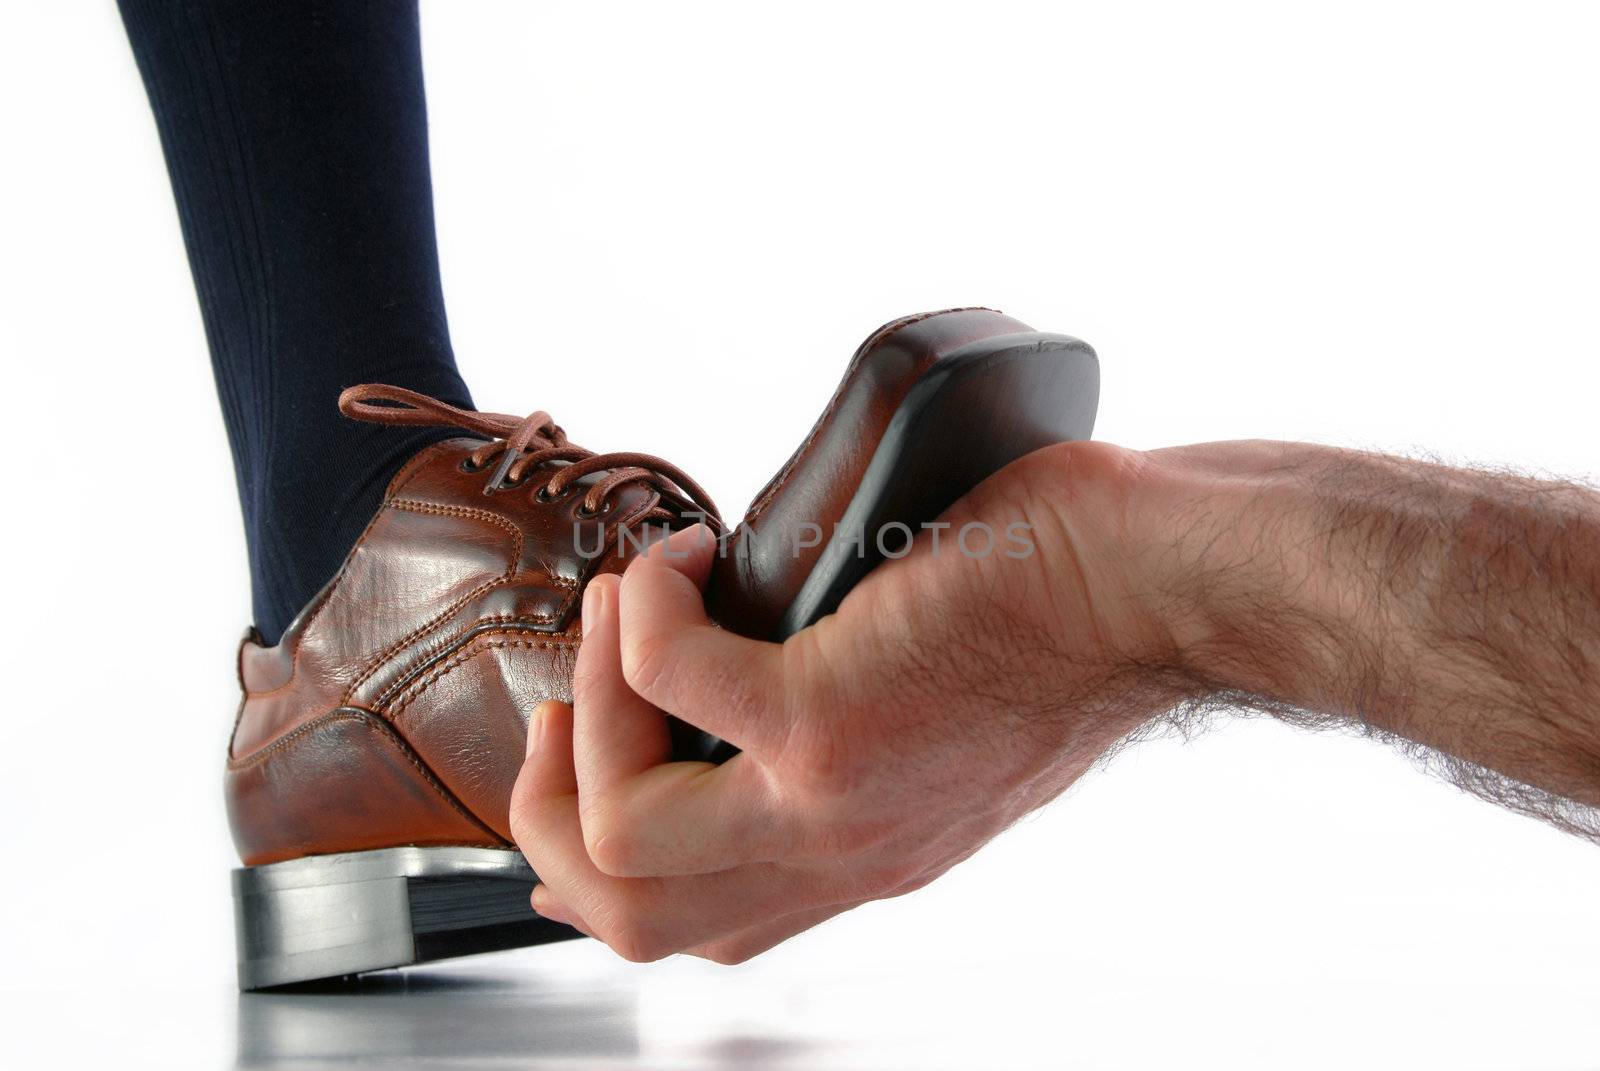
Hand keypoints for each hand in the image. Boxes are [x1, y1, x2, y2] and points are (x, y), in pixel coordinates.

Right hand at [508, 441, 1185, 962]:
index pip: (693, 929)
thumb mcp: (948, 725)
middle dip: (550, 812)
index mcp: (863, 854)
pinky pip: (670, 677)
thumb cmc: (1078, 620)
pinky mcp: (833, 711)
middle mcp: (841, 850)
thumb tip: (752, 666)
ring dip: (588, 704)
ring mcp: (829, 793)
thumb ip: (855, 739)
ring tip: (622, 613)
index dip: (596, 868)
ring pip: (621, 827)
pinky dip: (646, 609)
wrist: (1165, 588)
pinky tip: (683, 560)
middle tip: (562, 708)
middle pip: (625, 913)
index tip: (580, 772)